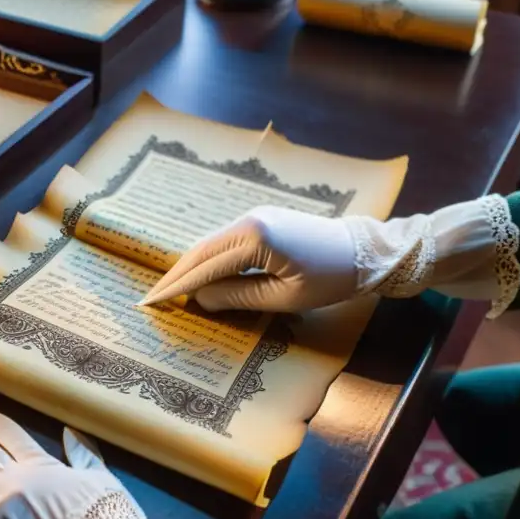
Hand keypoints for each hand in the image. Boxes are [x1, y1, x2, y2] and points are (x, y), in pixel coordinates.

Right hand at [139, 206, 358, 312]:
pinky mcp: (262, 220)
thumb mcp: (284, 297)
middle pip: (201, 250)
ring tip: (171, 289)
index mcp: (255, 238)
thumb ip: (238, 295)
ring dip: (191, 266)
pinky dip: (209, 259)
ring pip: (211, 244)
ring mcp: (256, 216)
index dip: (178, 285)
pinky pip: (226, 241)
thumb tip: (200, 298)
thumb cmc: (331, 279)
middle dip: (175, 275)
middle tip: (151, 297)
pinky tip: (200, 275)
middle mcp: (249, 220)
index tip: (153, 302)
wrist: (367, 251)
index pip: (205, 265)